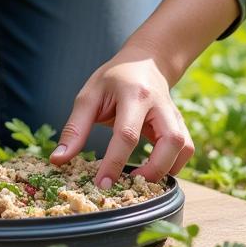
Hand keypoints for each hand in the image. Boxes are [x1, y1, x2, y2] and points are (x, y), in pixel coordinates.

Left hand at [49, 45, 194, 187]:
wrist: (146, 61)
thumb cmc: (114, 79)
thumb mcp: (89, 95)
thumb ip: (75, 128)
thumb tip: (58, 160)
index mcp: (134, 94)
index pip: (127, 134)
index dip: (114, 163)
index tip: (101, 185)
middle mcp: (160, 104)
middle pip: (171, 141)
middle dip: (153, 170)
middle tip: (129, 184)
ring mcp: (174, 113)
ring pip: (184, 147)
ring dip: (166, 169)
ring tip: (142, 179)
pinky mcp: (180, 123)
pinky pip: (187, 149)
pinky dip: (174, 165)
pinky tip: (155, 169)